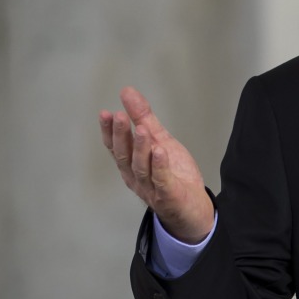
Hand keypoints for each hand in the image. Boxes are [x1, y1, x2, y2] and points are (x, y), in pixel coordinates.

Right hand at [99, 86, 214, 243]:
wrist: (193, 206)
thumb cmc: (173, 173)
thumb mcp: (160, 140)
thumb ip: (144, 118)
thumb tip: (127, 92)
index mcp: (131, 164)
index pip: (115, 147)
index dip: (108, 131)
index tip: (105, 113)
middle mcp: (135, 177)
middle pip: (124, 156)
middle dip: (120, 136)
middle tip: (118, 116)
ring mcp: (150, 188)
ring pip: (141, 167)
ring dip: (140, 147)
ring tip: (141, 128)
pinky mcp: (167, 195)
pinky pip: (161, 180)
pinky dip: (159, 166)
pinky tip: (160, 151)